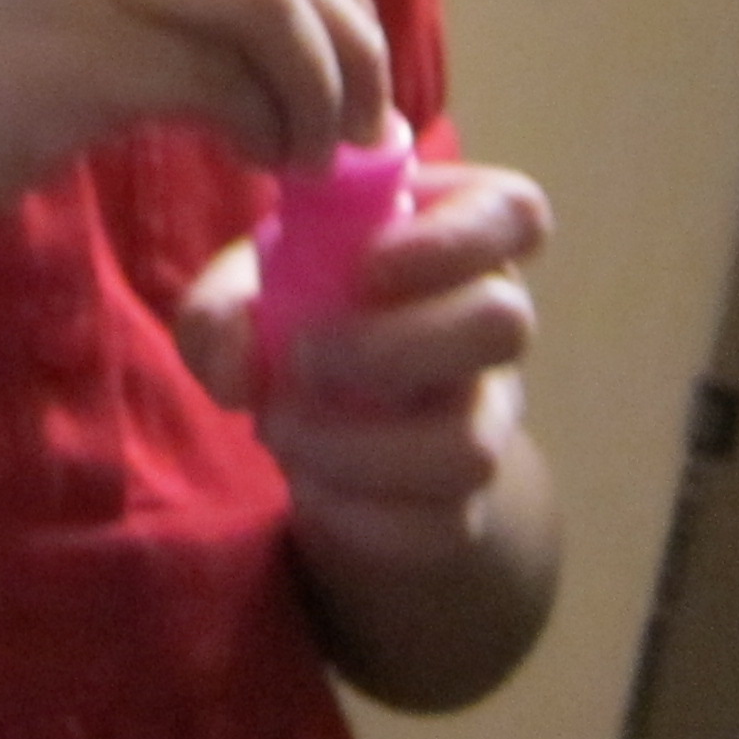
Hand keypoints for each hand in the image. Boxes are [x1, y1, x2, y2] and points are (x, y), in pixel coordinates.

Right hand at [0, 0, 391, 250]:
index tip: (345, 61)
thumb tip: (252, 29)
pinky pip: (225, 79)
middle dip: (348, 36)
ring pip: (271, 3)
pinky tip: (262, 163)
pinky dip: (270, 124)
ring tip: (320, 152)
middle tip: (363, 117)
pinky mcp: (77, 55)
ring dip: (323, 85)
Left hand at [178, 158, 551, 570]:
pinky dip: (355, 512)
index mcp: (457, 236)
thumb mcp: (244, 291)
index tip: (369, 266)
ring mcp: (487, 418)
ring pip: (473, 447)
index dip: (455, 239)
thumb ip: (222, 309)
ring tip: (281, 429)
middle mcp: (492, 322)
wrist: (325, 422)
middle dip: (392, 346)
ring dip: (358, 448)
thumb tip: (238, 354)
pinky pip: (438, 525)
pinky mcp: (466, 503)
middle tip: (302, 356)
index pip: (516, 213)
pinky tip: (309, 483)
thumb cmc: (296, 314)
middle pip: (505, 324)